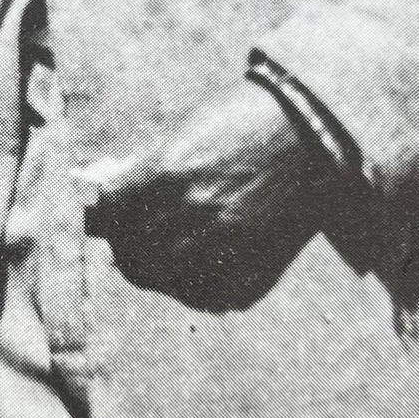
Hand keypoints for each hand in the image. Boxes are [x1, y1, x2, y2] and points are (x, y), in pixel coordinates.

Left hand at [77, 79, 315, 277]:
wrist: (313, 130)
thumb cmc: (245, 119)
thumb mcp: (186, 132)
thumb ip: (145, 171)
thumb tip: (108, 201)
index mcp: (168, 173)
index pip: (110, 215)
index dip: (105, 220)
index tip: (107, 221)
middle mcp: (193, 212)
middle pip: (133, 254)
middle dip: (127, 250)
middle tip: (131, 246)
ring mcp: (226, 244)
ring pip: (166, 281)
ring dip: (159, 272)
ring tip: (164, 261)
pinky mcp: (255, 266)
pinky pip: (209, 298)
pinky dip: (197, 289)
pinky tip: (198, 272)